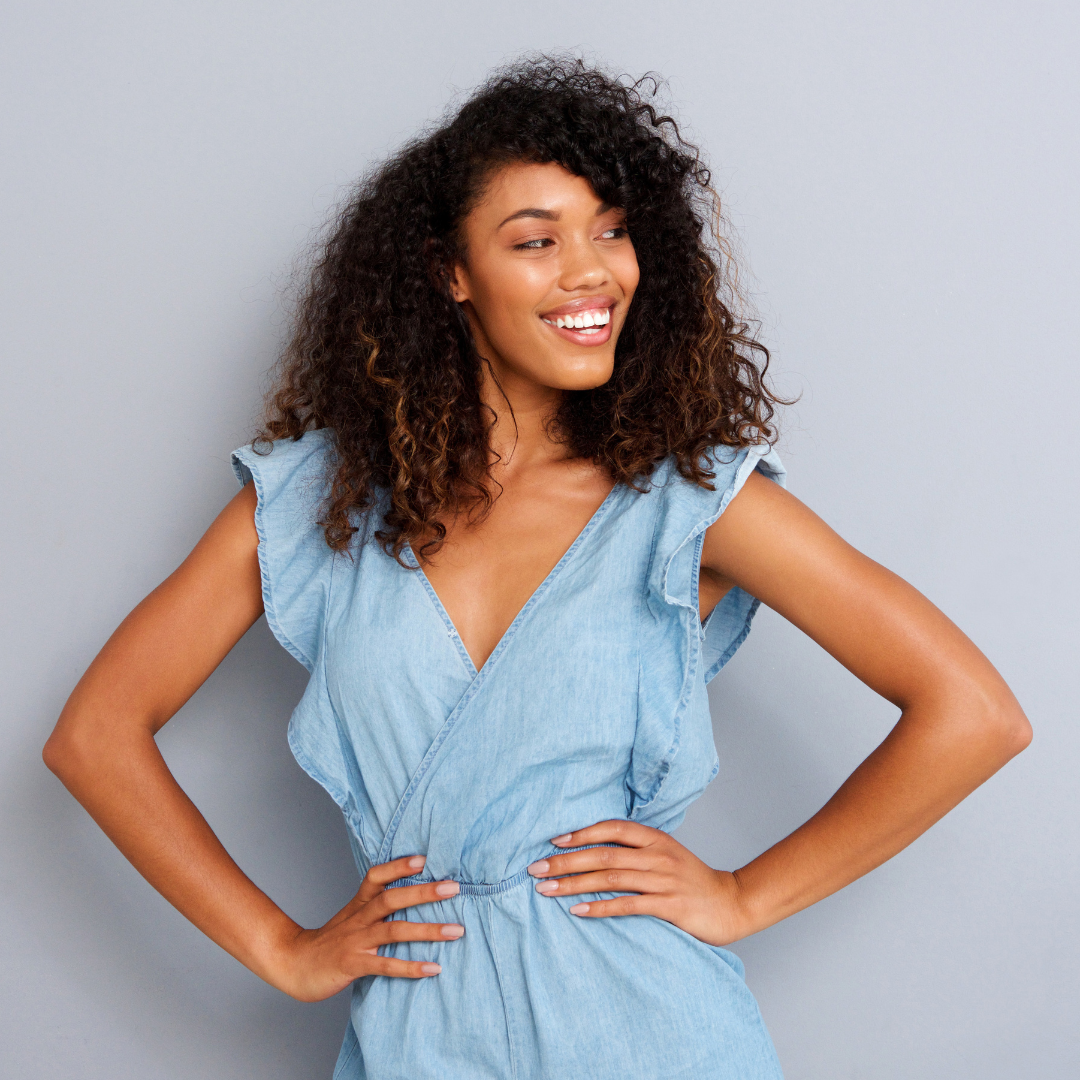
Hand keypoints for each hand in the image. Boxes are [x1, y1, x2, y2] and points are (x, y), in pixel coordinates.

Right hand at [270, 856, 464, 1001]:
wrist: (294, 964)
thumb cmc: (331, 941)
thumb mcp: (352, 917)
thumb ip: (377, 907)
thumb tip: (416, 894)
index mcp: (359, 904)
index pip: (377, 876)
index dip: (398, 866)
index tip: (424, 859)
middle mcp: (358, 918)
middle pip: (392, 899)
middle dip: (424, 892)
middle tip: (454, 888)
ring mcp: (355, 941)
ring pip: (394, 931)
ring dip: (427, 930)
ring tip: (456, 930)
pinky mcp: (352, 965)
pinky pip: (385, 965)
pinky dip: (410, 967)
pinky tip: (433, 968)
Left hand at [527, 820, 751, 946]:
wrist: (732, 904)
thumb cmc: (692, 881)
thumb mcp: (666, 856)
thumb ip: (636, 850)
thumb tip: (594, 850)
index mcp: (656, 839)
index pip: (612, 828)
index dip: (582, 833)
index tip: (553, 841)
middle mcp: (657, 856)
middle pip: (603, 854)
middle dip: (566, 861)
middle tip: (536, 869)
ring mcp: (663, 880)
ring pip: (610, 879)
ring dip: (574, 883)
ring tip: (547, 890)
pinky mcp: (669, 906)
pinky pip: (627, 905)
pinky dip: (600, 908)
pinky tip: (577, 911)